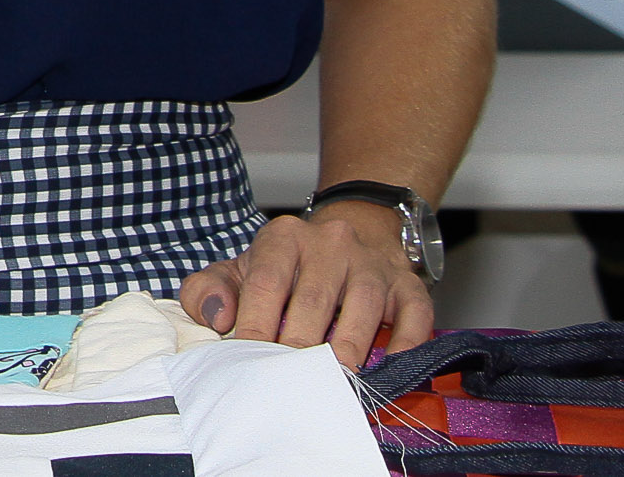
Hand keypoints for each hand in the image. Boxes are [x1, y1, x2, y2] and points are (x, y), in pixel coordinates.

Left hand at [176, 203, 432, 368]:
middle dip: (300, 346)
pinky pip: (414, 315)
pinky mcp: (408, 285)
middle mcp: (331, 243)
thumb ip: (209, 290)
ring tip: (333, 384)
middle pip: (314, 298)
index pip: (267, 283)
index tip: (250, 362)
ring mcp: (373, 263)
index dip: (257, 326)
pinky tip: (390, 369)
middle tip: (289, 384)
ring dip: (348, 348)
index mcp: (284, 238)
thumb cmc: (285, 269)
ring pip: (364, 304)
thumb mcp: (240, 270)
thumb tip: (218, 318)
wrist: (347, 240)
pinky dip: (406, 343)